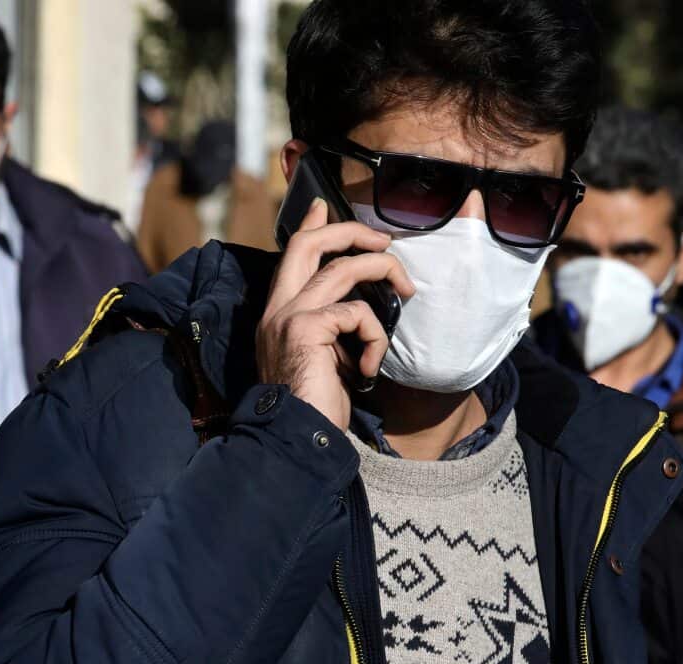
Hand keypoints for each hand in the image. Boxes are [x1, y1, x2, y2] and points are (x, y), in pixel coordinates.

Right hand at [256, 199, 414, 429]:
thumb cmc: (314, 406)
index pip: (291, 255)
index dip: (310, 226)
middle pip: (309, 244)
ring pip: (342, 268)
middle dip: (350, 231)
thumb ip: (330, 329)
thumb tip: (360, 309)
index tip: (322, 205)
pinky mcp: (306, 330)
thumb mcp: (323, 358)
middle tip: (382, 239)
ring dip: (382, 271)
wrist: (293, 440)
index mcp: (278, 313)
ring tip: (406, 289)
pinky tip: (370, 365)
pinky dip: (375, 336)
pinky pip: (357, 313)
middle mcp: (277, 309)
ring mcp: (288, 316)